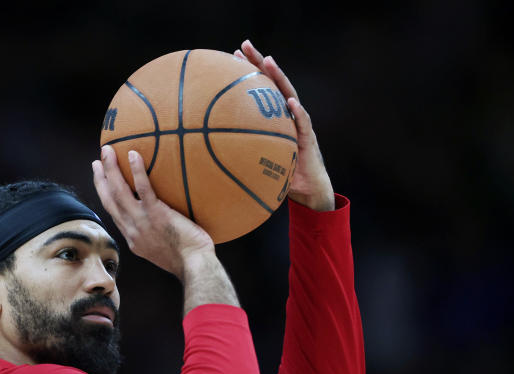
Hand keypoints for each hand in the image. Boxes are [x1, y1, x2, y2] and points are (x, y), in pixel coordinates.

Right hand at [92, 145, 215, 278]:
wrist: (194, 266)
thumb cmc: (188, 258)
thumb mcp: (163, 249)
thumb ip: (157, 233)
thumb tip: (165, 217)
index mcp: (132, 237)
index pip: (113, 212)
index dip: (104, 194)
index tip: (101, 179)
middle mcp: (131, 229)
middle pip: (109, 200)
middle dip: (100, 178)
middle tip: (97, 160)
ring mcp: (142, 222)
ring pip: (119, 192)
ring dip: (110, 169)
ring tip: (107, 150)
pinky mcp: (156, 214)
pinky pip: (143, 189)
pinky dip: (137, 171)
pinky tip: (133, 154)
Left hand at [235, 39, 335, 211]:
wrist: (306, 190)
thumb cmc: (279, 174)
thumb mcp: (254, 161)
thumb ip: (236, 154)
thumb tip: (205, 157)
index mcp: (273, 116)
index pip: (259, 88)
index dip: (247, 70)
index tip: (231, 54)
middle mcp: (286, 113)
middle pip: (272, 82)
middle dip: (259, 61)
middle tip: (244, 44)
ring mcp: (298, 123)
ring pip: (288, 93)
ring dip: (279, 77)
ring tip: (268, 61)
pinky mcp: (308, 138)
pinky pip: (303, 123)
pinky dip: (297, 112)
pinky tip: (290, 103)